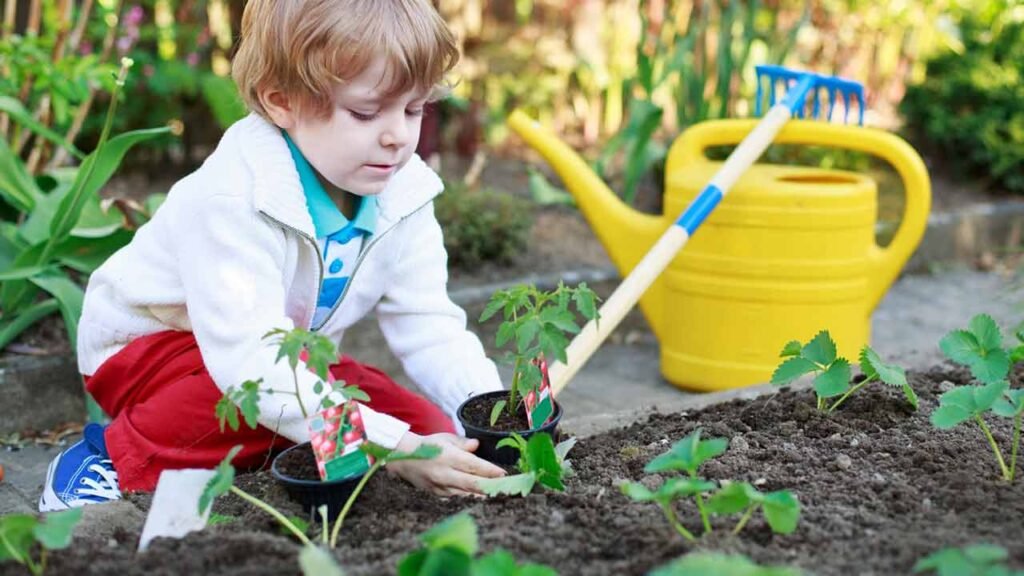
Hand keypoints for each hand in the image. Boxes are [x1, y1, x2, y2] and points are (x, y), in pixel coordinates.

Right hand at [387, 432, 505, 496]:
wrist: (403, 458)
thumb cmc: (428, 446)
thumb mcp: (446, 438)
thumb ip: (463, 443)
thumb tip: (477, 445)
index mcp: (448, 457)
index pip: (474, 466)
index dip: (490, 471)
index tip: (504, 474)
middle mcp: (444, 474)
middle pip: (472, 484)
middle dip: (491, 487)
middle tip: (507, 489)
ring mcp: (440, 487)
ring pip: (465, 495)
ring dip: (482, 496)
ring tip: (498, 496)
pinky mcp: (436, 495)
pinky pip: (456, 499)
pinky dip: (469, 499)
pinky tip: (480, 500)